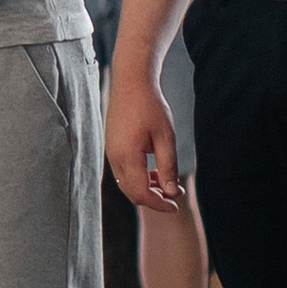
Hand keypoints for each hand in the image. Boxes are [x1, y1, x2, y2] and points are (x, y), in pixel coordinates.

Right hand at [106, 71, 185, 211]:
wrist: (131, 82)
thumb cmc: (151, 107)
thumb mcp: (165, 137)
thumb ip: (167, 167)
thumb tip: (172, 193)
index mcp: (127, 156)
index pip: (141, 193)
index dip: (159, 204)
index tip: (176, 206)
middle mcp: (113, 157)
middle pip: (131, 192)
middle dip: (153, 199)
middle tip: (174, 197)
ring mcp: (110, 152)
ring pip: (125, 183)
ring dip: (145, 189)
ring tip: (166, 183)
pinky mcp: (111, 146)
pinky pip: (122, 172)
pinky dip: (138, 178)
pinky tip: (153, 171)